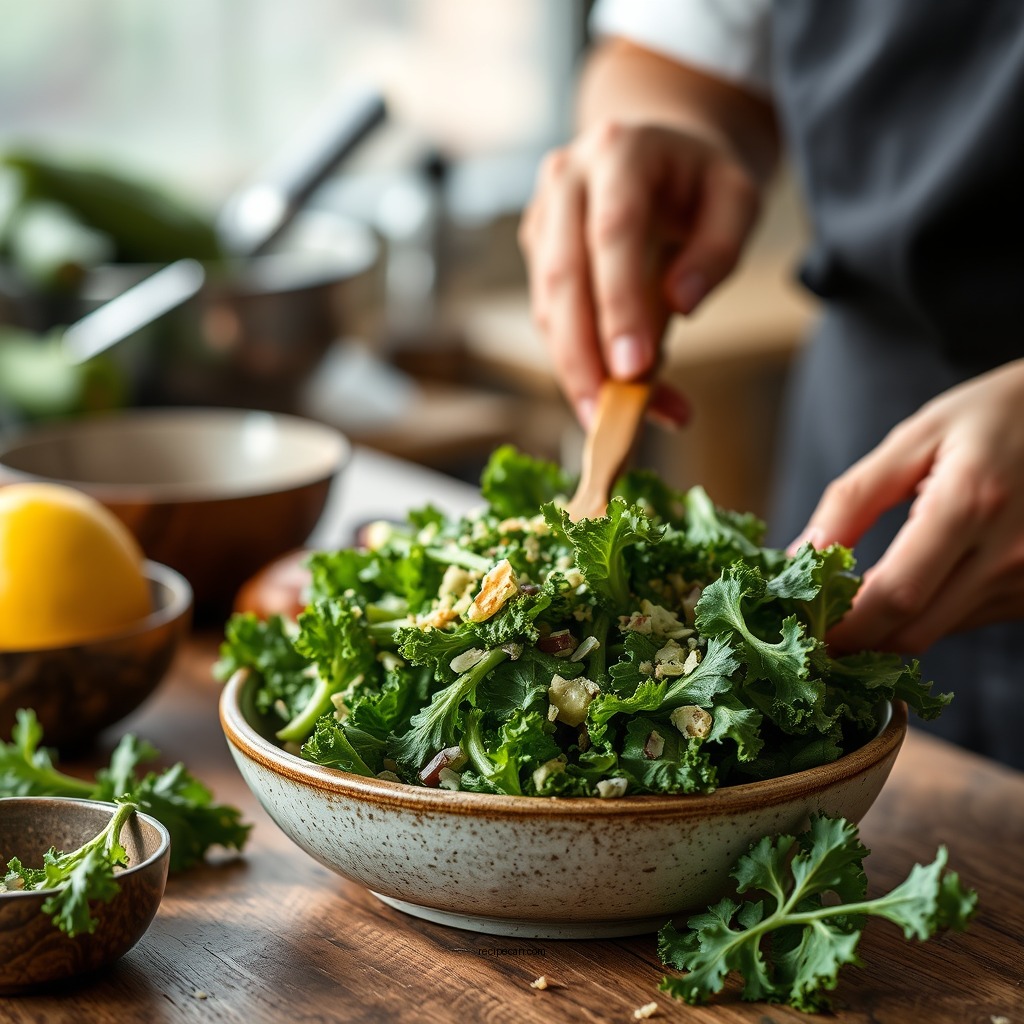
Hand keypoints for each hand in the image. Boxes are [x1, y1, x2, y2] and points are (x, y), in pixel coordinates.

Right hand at [518, 120, 759, 426]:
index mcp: (620, 151)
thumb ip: (719, 248)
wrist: (659, 152)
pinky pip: (551, 317)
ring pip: (548, 306)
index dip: (619, 305)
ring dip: (575, 370)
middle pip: (563, 276)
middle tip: (607, 418)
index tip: (634, 369)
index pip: (612, 234)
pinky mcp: (538, 252)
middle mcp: (566, 179)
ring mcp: (543, 216)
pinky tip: (610, 395)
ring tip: (613, 422)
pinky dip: (577, 363)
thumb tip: (682, 303)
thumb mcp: (736, 199)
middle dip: (582, 355)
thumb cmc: (701, 181)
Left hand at [791, 359, 1023, 653]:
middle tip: (817, 622)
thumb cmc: (991, 418)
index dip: (845, 625)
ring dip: (889, 627)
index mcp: (969, 505)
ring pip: (938, 632)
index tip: (804, 628)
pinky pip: (965, 620)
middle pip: (915, 630)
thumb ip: (854, 499)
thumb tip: (802, 555)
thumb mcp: (914, 439)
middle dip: (858, 637)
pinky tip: (909, 586)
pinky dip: (926, 614)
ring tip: (855, 598)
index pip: (897, 594)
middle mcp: (1007, 552)